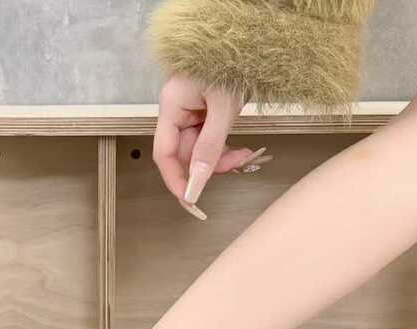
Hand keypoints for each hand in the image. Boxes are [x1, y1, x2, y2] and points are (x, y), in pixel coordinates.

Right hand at [153, 76, 261, 216]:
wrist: (251, 40)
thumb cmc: (233, 62)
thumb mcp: (224, 108)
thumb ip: (210, 148)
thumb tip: (197, 182)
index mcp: (172, 105)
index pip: (164, 153)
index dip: (175, 179)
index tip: (190, 199)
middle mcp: (177, 110)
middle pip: (184, 154)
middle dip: (209, 166)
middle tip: (236, 166)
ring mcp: (191, 111)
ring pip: (199, 150)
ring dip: (221, 159)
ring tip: (244, 155)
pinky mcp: (205, 112)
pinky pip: (209, 140)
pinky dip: (224, 149)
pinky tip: (240, 149)